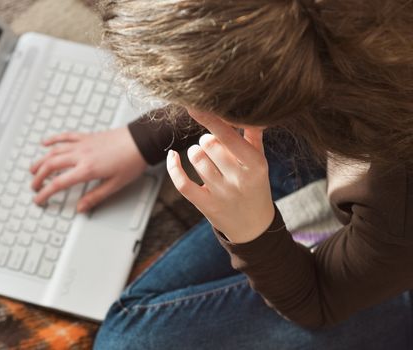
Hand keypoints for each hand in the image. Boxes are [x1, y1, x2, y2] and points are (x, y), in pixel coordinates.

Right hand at [30, 127, 147, 211]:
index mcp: (87, 169)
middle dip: (39, 177)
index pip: (59, 183)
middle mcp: (81, 155)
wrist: (140, 141)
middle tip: (34, 187)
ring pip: (54, 151)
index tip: (38, 199)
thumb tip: (81, 208)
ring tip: (33, 170)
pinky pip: (65, 136)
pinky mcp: (87, 137)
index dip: (46, 193)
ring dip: (41, 161)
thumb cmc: (131, 161)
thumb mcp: (115, 185)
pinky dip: (53, 140)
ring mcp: (82, 144)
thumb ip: (95, 196)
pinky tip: (45, 143)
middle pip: (51, 166)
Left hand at [166, 110, 274, 243]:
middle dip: (206, 140)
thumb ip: (253, 135)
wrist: (254, 226)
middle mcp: (239, 179)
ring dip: (194, 152)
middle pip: (210, 146)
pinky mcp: (206, 205)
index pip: (229, 137)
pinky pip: (183, 183)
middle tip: (210, 143)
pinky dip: (173, 167)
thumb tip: (252, 110)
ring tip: (201, 154)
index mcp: (256, 164)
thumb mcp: (260, 161)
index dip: (211, 119)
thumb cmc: (255, 185)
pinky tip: (172, 156)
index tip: (195, 104)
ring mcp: (222, 194)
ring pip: (197, 160)